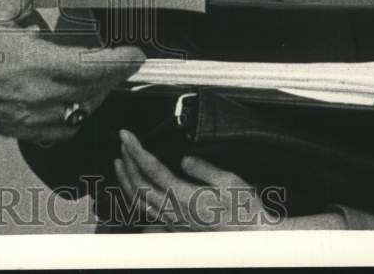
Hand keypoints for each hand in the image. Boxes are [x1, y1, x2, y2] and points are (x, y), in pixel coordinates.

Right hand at [0, 0, 144, 142]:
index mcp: (35, 64)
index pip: (92, 66)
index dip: (120, 61)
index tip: (136, 53)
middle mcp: (40, 94)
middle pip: (95, 88)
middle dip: (113, 73)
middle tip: (121, 59)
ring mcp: (35, 117)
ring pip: (83, 110)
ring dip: (95, 91)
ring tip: (95, 73)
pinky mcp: (28, 130)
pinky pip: (66, 128)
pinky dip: (75, 113)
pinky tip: (71, 97)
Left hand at [114, 130, 279, 230]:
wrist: (253, 238)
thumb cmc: (245, 211)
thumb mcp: (230, 182)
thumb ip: (204, 169)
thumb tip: (184, 159)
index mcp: (186, 197)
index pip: (152, 169)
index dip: (136, 150)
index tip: (126, 135)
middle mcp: (175, 212)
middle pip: (139, 185)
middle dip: (127, 161)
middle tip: (123, 143)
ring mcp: (174, 222)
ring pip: (139, 202)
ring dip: (126, 180)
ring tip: (120, 163)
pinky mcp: (176, 228)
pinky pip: (147, 212)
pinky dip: (135, 196)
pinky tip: (137, 187)